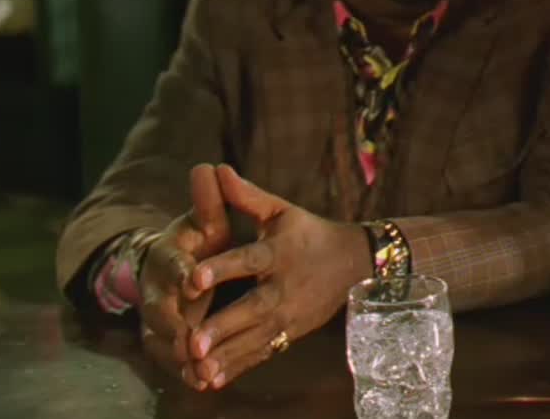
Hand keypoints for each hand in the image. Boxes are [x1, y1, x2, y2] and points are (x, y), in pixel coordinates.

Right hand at [139, 164, 231, 389]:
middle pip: (157, 310)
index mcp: (166, 256)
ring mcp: (158, 317)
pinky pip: (173, 360)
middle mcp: (156, 289)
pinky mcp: (166, 339)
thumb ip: (209, 201)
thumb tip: (208, 166)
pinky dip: (186, 371)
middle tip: (191, 340)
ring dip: (180, 356)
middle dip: (174, 325)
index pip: (170, 263)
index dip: (182, 272)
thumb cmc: (198, 240)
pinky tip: (205, 383)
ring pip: (162, 341)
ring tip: (200, 371)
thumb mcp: (204, 220)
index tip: (195, 280)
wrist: (176, 267)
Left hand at [185, 165, 370, 389]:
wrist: (357, 264)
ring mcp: (290, 315)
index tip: (193, 279)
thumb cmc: (310, 233)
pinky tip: (211, 380)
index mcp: (280, 252)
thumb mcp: (282, 211)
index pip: (249, 260)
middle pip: (252, 309)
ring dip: (226, 354)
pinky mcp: (290, 334)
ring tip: (196, 368)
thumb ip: (247, 196)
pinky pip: (262, 353)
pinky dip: (238, 367)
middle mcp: (285, 287)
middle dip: (224, 327)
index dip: (221, 268)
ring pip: (256, 338)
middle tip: (194, 342)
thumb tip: (216, 169)